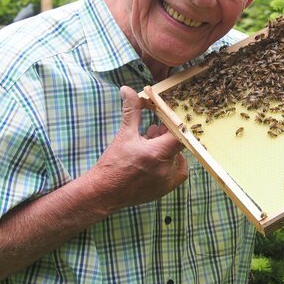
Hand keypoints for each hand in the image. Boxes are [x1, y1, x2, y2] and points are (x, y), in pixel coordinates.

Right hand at [91, 86, 187, 210]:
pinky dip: (173, 164)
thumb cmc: (113, 164)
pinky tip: (161, 158)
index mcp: (157, 153)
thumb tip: (127, 90)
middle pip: (178, 146)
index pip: (180, 134)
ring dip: (168, 149)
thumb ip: (131, 111)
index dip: (178, 125)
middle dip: (167, 136)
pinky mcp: (164, 190)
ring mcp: (166, 181)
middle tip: (155, 130)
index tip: (172, 120)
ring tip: (151, 143)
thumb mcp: (124, 135)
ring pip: (177, 158)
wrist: (103, 193)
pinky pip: (178, 174)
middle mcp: (165, 168)